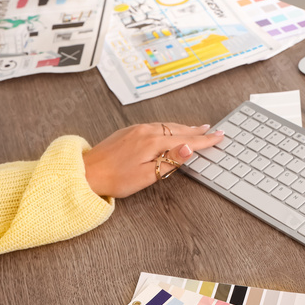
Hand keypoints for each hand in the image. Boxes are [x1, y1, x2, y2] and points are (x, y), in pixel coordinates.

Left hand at [82, 123, 223, 198]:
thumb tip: (188, 148)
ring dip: (183, 127)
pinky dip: (169, 127)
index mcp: (152, 142)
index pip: (185, 140)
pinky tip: (170, 129)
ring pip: (167, 126)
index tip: (218, 136)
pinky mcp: (129, 131)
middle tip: (212, 130)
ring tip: (196, 129)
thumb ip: (169, 161)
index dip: (204, 140)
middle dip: (197, 131)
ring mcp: (136, 129)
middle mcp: (145, 131)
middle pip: (178, 129)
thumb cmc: (114, 179)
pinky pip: (156, 125)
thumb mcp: (146, 176)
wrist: (86, 172)